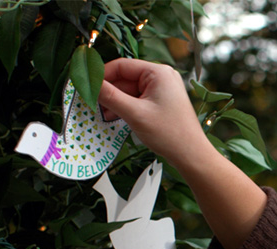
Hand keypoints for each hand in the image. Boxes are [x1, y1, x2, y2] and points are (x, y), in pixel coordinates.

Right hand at [98, 58, 266, 248]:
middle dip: (107, 93)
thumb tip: (88, 84)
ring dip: (114, 103)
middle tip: (89, 106)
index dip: (101, 76)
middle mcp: (161, 77)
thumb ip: (110, 97)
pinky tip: (113, 119)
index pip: (121, 65)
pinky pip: (137, 100)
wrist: (191, 155)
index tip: (84, 87)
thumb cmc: (169, 134)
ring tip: (101, 116)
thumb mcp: (134, 114)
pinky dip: (125, 108)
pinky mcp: (161, 103)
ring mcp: (162, 90)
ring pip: (129, 91)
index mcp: (158, 72)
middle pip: (124, 78)